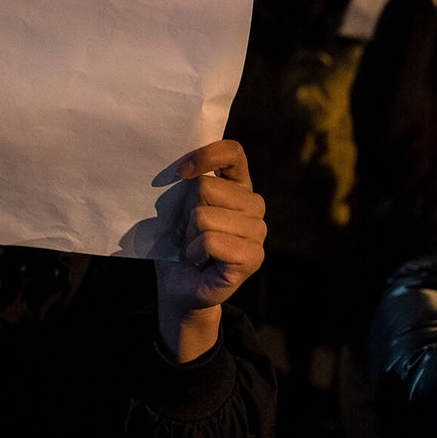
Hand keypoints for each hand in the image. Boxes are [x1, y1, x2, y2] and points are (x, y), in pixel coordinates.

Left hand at [155, 140, 266, 360]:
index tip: (180, 173)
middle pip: (206, 188)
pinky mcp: (253, 257)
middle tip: (188, 231)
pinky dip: (195, 252)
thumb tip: (183, 171)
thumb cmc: (178, 242)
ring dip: (190, 236)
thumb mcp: (178, 207)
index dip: (205, 156)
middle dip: (186, 213)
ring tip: (194, 248)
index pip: (232, 152)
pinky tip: (199, 261)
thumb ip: (187, 184)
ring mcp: (258, 231)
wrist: (178, 285)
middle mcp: (254, 204)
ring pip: (205, 216)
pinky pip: (211, 241)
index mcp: (238, 185)